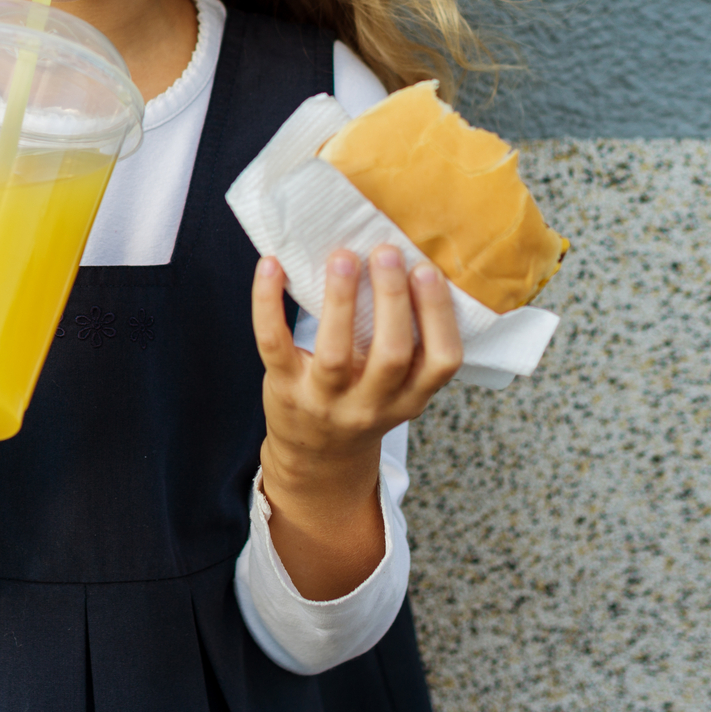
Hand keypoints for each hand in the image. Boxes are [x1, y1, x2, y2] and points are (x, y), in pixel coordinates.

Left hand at [250, 245, 462, 598]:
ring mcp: (325, 400)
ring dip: (340, 300)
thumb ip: (412, 345)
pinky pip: (274, 343)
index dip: (438, 316)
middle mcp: (371, 404)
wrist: (315, 460)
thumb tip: (410, 261)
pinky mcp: (284, 388)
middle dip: (391, 298)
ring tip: (343, 256)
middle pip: (392, 354)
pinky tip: (271, 265)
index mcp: (410, 398)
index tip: (427, 270)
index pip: (441, 362)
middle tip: (386, 251)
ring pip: (336, 353)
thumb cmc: (363, 403)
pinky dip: (268, 302)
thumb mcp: (399, 390)